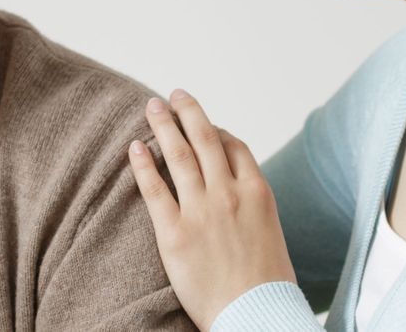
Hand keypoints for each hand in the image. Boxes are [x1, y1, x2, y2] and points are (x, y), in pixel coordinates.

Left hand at [127, 89, 295, 329]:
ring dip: (164, 125)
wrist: (256, 316)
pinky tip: (134, 147)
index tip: (206, 124)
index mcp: (258, 193)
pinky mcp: (175, 233)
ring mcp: (202, 211)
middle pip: (206, 139)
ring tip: (152, 107)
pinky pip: (154, 189)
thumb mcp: (272, 236)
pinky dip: (143, 164)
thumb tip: (243, 204)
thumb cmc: (268, 288)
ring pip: (179, 155)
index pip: (235, 147)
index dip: (218, 131)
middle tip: (174, 95)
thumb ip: (254, 212)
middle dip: (188, 112)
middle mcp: (230, 193)